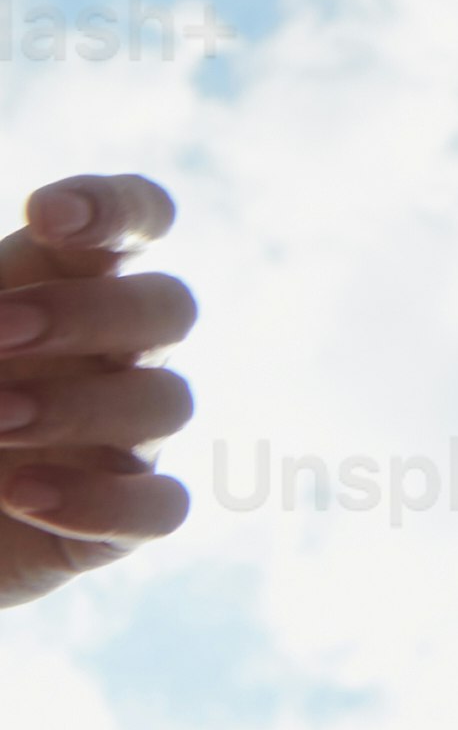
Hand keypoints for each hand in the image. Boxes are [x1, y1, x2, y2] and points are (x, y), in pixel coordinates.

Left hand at [0, 174, 196, 605]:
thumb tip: (3, 325)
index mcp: (65, 283)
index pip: (137, 218)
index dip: (116, 206)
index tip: (46, 215)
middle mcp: (114, 354)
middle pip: (169, 306)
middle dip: (89, 314)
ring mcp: (126, 438)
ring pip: (168, 402)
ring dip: (78, 405)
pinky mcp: (122, 523)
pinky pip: (162, 507)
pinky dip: (100, 502)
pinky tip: (20, 494)